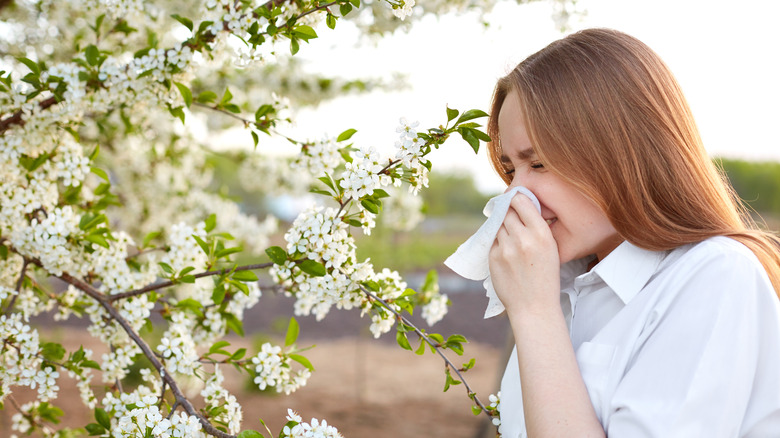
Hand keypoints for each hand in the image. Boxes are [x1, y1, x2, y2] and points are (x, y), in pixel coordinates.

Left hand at [489, 193, 560, 316]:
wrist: (534, 307)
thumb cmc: (545, 278)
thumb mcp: (551, 249)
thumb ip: (536, 228)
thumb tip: (520, 207)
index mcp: (542, 234)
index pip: (522, 202)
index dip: (516, 198)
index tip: (515, 199)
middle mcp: (523, 238)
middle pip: (507, 211)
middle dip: (508, 212)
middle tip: (511, 217)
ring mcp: (506, 248)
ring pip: (498, 225)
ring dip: (502, 227)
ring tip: (511, 239)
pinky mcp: (493, 257)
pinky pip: (492, 240)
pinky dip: (497, 242)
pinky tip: (507, 252)